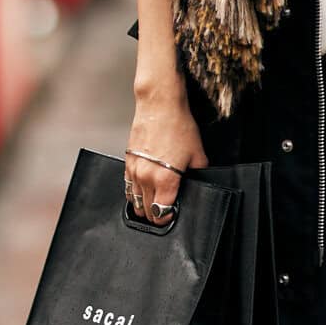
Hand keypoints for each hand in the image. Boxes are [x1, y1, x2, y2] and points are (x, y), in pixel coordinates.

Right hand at [125, 91, 207, 225]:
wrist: (159, 106)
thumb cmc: (178, 126)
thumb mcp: (198, 154)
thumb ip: (197, 174)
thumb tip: (196, 183)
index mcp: (165, 179)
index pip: (161, 212)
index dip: (167, 218)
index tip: (172, 216)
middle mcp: (147, 177)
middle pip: (146, 210)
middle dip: (156, 216)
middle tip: (164, 213)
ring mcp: (135, 170)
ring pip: (134, 201)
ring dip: (143, 206)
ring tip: (152, 206)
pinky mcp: (128, 162)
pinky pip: (127, 187)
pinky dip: (133, 194)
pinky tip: (140, 193)